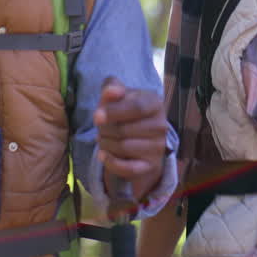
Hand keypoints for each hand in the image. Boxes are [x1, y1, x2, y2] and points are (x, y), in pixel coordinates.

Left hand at [93, 76, 167, 202]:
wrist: (139, 139)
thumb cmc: (125, 112)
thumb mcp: (118, 97)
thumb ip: (111, 88)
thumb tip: (111, 90)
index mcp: (155, 103)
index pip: (137, 107)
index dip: (114, 112)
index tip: (96, 116)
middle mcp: (161, 125)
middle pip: (125, 129)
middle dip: (104, 130)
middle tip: (100, 129)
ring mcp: (158, 147)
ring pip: (123, 147)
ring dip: (105, 144)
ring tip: (103, 139)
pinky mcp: (152, 165)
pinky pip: (128, 168)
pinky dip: (111, 162)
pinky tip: (103, 155)